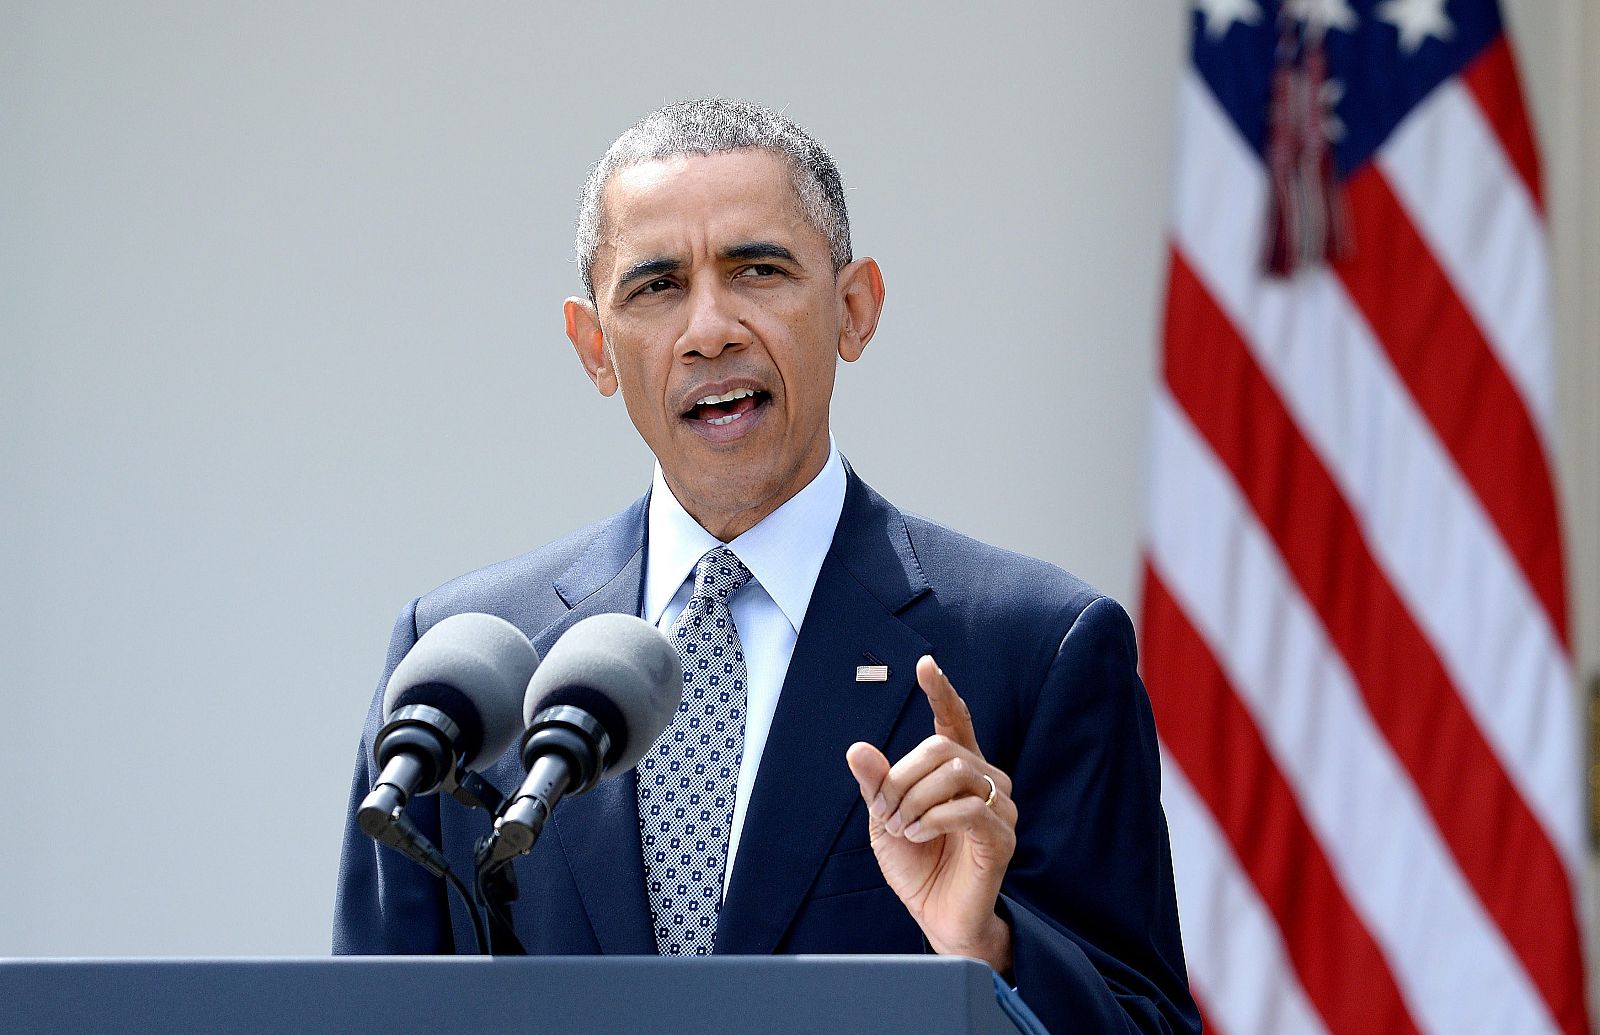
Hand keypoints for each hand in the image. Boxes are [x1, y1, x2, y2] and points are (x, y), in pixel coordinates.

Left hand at [845, 656, 1015, 972]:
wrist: (935, 915)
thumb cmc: (916, 863)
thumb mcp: (884, 818)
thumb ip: (875, 783)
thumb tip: (857, 748)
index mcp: (957, 769)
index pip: (955, 720)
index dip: (942, 692)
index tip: (926, 665)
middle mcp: (985, 780)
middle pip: (941, 748)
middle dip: (901, 777)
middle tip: (886, 813)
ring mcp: (999, 807)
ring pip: (956, 772)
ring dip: (915, 799)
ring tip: (902, 827)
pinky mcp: (1002, 837)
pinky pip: (969, 809)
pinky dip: (934, 819)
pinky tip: (918, 835)